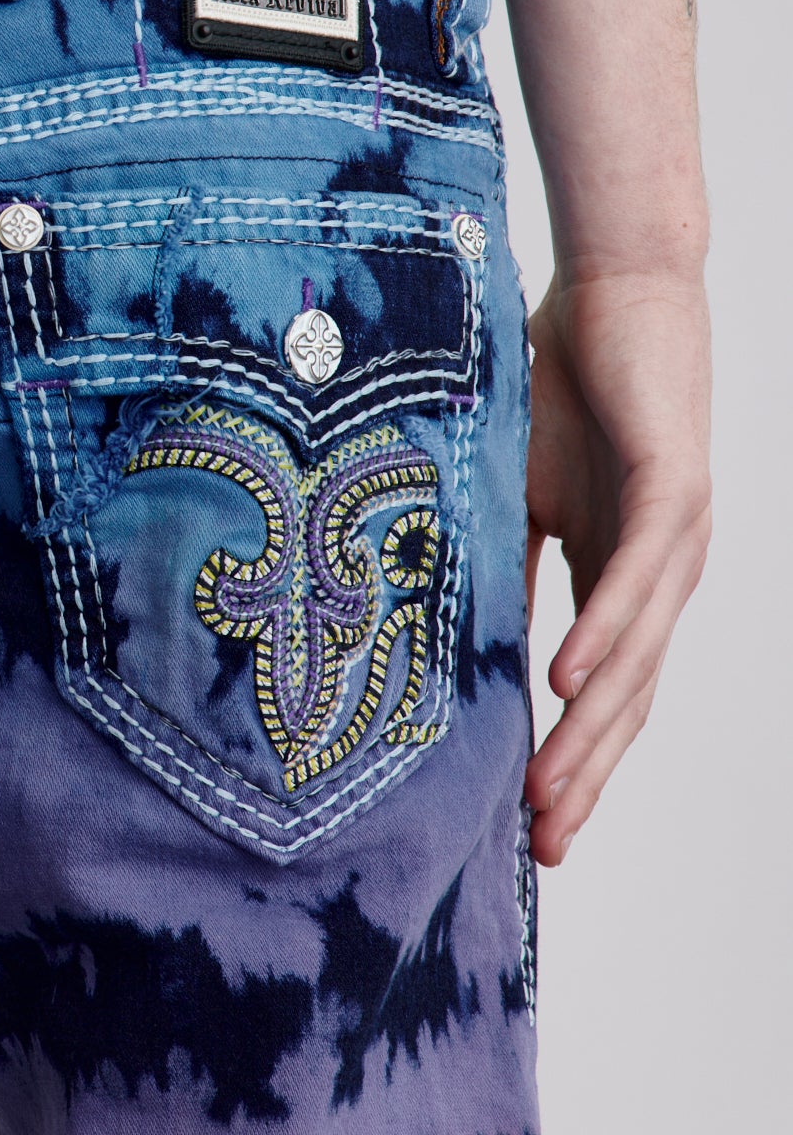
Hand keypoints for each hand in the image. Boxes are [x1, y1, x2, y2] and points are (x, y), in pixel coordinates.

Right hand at [522, 266, 710, 864]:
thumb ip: (506, 564)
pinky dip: (602, 632)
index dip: (573, 763)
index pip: (603, 694)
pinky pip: (635, 576)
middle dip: (585, 776)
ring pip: (636, 656)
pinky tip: (563, 682)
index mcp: (621, 579)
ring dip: (589, 729)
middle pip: (626, 700)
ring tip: (547, 792)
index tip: (534, 832)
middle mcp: (661, 574)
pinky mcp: (674, 489)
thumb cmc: (564, 382)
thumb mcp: (518, 492)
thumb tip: (458, 636)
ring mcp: (676, 537)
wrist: (617, 286)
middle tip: (543, 847)